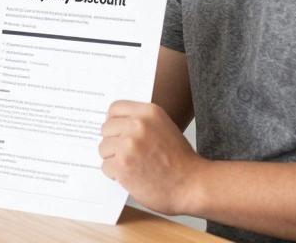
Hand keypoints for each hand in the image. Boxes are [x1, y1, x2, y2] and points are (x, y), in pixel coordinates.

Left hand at [99, 100, 205, 215]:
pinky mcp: (122, 165)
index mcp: (149, 112)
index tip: (116, 132)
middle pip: (106, 129)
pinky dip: (116, 175)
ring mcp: (128, 144)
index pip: (114, 109)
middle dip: (113, 143)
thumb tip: (115, 123)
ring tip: (133, 166)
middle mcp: (137, 125)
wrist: (192, 185)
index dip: (113, 122)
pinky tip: (132, 176)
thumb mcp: (164, 127)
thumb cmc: (180, 160)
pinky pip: (105, 167)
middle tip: (129, 155)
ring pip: (103, 148)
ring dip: (113, 159)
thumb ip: (142, 121)